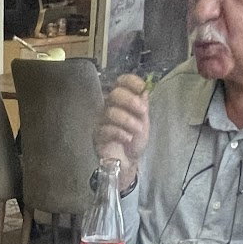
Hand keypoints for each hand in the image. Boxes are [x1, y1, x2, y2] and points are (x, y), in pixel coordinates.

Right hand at [95, 74, 147, 191]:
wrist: (128, 162)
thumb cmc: (135, 140)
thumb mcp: (143, 121)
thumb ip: (143, 105)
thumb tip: (145, 89)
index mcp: (122, 100)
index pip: (121, 82)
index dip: (131, 82)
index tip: (142, 88)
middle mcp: (109, 107)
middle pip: (114, 94)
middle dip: (130, 100)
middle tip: (143, 111)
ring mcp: (101, 121)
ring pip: (111, 112)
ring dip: (128, 120)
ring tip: (137, 130)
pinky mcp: (97, 136)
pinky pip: (106, 129)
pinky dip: (120, 133)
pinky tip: (128, 139)